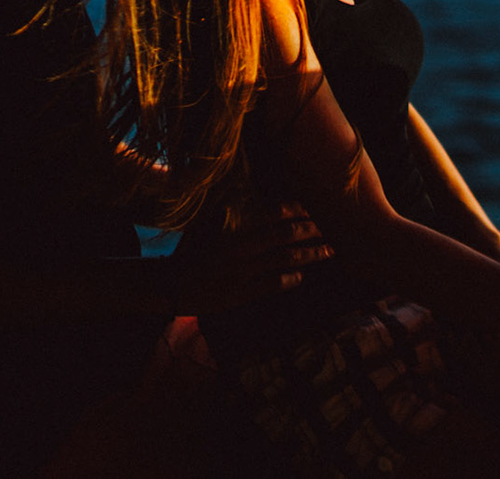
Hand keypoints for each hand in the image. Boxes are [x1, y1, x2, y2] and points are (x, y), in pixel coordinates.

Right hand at [163, 202, 332, 314]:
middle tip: (331, 228)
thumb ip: (235, 215)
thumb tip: (263, 205)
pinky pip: (272, 285)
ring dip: (310, 255)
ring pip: (284, 260)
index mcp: (233, 229)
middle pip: (284, 236)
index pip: (272, 214)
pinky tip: (301, 276)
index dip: (296, 211)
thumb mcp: (209, 225)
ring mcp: (242, 272)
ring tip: (328, 251)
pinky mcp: (240, 294)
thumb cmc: (190, 251)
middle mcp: (240, 248)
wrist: (168, 283)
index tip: (314, 208)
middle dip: (311, 231)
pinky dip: (290, 279)